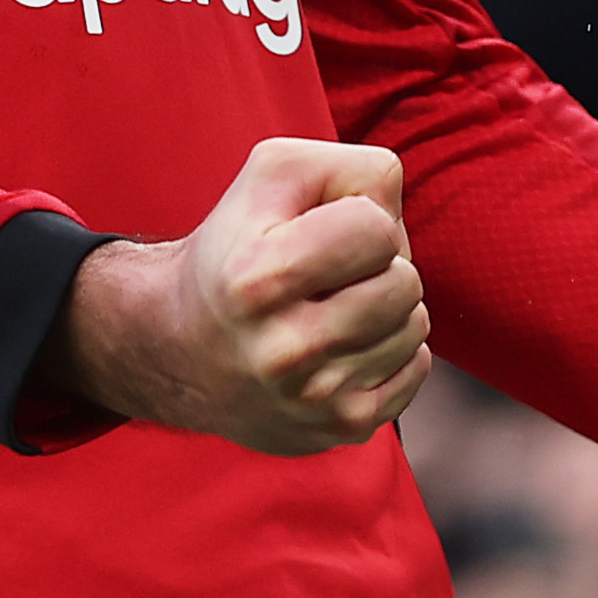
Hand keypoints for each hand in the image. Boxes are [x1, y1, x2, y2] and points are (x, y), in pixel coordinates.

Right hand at [41, 136, 432, 454]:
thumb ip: (349, 168)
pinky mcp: (342, 429)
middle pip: (405, 281)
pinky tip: (345, 344)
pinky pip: (418, 368)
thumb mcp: (271, 175)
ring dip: (386, 307)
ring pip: (415, 325)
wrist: (180, 348)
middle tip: (330, 273)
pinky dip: (393, 348)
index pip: (377, 230)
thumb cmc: (237, 246)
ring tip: (334, 307)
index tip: (320, 230)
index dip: (360, 217)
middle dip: (379, 264)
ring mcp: (316, 399)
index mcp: (259, 278)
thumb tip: (398, 213)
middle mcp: (285, 349)